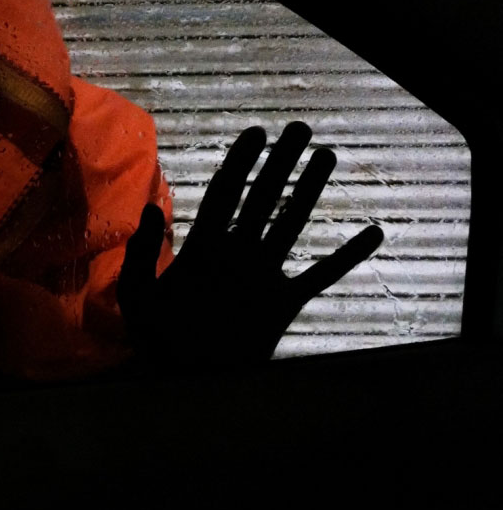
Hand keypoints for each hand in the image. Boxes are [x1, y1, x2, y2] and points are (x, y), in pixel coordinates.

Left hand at [117, 121, 383, 369]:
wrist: (182, 381)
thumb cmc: (154, 341)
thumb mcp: (137, 295)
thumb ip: (142, 253)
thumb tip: (152, 206)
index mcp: (201, 247)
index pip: (224, 194)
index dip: (239, 163)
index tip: (256, 133)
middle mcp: (236, 254)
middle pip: (262, 197)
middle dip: (279, 162)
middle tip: (300, 128)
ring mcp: (262, 276)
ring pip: (291, 223)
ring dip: (309, 190)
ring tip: (327, 156)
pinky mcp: (284, 305)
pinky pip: (321, 275)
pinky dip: (347, 256)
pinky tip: (373, 233)